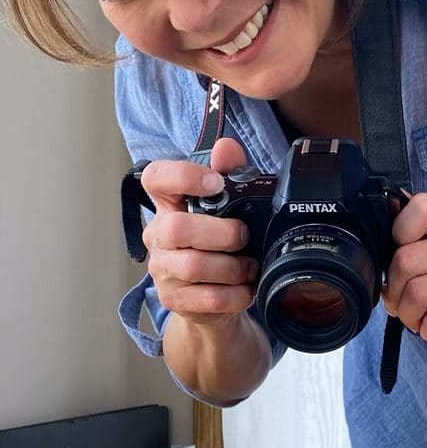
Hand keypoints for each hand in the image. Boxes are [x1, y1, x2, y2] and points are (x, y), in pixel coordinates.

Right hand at [139, 138, 258, 326]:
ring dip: (233, 267)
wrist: (214, 300)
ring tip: (249, 266)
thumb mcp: (231, 208)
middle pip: (177, 228)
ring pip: (194, 266)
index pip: (156, 178)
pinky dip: (235, 294)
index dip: (183, 176)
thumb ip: (230, 174)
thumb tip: (227, 147)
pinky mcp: (174, 300)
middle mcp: (158, 236)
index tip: (216, 183)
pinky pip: (208, 298)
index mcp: (169, 205)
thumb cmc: (221, 246)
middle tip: (244, 236)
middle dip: (221, 233)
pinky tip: (245, 288)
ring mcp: (163, 270)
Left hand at [382, 192, 426, 353]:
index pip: (421, 208)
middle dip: (394, 289)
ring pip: (416, 293)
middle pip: (406, 260)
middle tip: (401, 300)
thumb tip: (387, 208)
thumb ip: (418, 235)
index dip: (399, 232)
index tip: (401, 252)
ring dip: (407, 314)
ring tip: (418, 317)